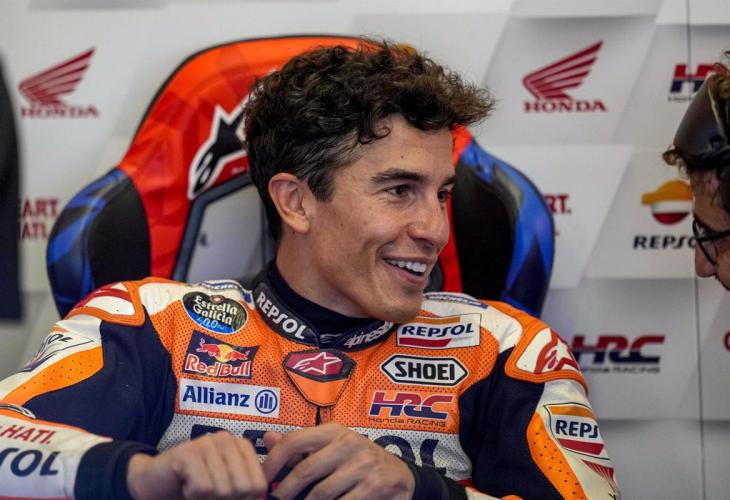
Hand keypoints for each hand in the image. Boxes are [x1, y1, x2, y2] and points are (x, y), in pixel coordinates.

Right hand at [126, 430, 266, 499]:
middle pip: (242, 488)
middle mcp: (227, 439)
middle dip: (223, 498)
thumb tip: (260, 495)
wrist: (155, 486)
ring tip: (193, 485)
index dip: (241, 498)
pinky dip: (192, 494)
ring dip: (205, 497)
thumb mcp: (227, 489)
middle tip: (206, 489)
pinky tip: (184, 484)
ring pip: (222, 489)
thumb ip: (247, 489)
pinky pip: (203, 487)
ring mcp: (207, 442)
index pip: (258, 486)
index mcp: (242, 447)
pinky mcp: (187, 452)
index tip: (222, 492)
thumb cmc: (195, 487)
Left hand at [263, 422, 414, 499]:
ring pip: (321, 493)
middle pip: (304, 470)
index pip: (294, 441)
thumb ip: (300, 446)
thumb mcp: (331, 447)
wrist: (400, 476)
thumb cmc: (358, 462)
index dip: (272, 463)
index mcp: (334, 430)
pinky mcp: (374, 486)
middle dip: (284, 491)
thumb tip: (267, 438)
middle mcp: (349, 443)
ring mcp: (363, 464)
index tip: (260, 481)